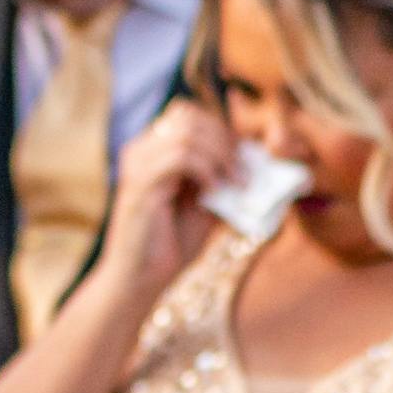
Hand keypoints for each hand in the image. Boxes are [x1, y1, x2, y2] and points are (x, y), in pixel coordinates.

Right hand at [90, 100, 233, 303]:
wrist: (140, 279)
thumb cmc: (169, 244)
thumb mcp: (204, 205)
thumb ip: (221, 179)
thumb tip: (255, 160)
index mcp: (150, 151)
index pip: (186, 114)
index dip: (219, 129)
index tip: (242, 158)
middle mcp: (139, 151)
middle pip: (188, 116)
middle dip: (224, 140)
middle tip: (243, 172)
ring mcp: (137, 165)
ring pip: (187, 132)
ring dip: (220, 155)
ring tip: (236, 183)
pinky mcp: (140, 184)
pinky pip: (181, 157)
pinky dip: (207, 170)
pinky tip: (215, 191)